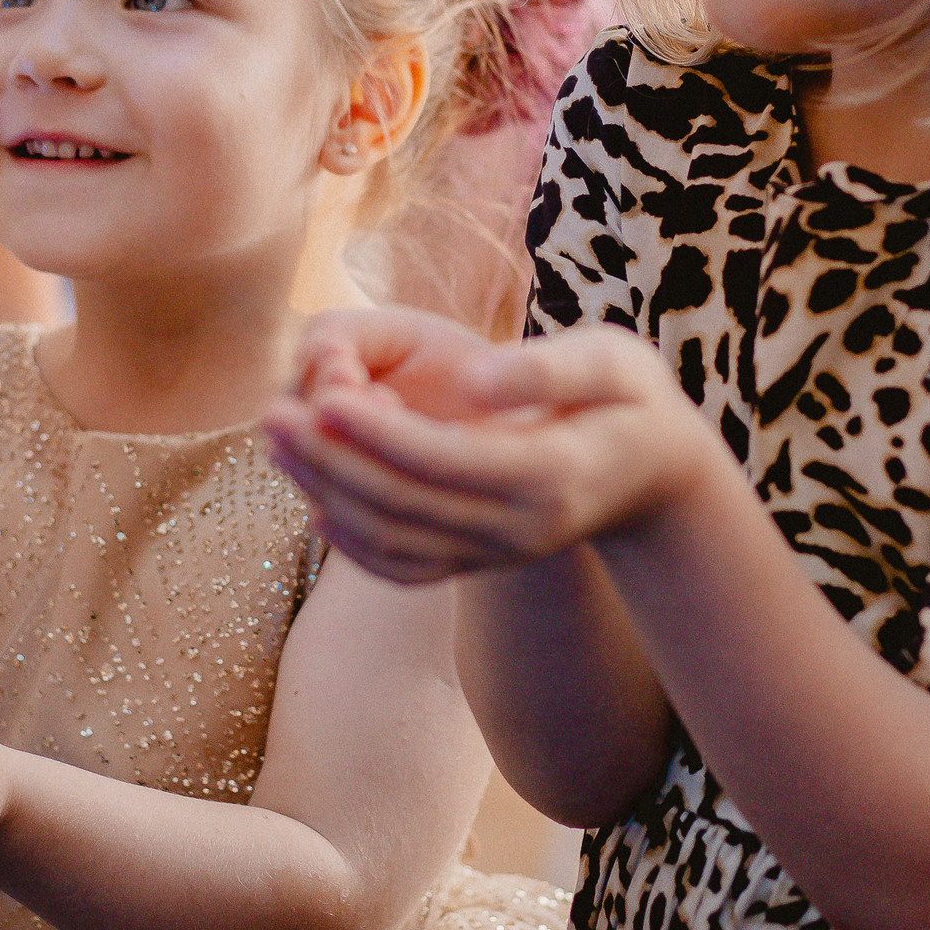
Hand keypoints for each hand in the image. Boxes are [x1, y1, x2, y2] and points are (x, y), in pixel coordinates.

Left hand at [261, 311, 723, 583]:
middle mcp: (519, 528)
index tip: (323, 395)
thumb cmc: (632, 400)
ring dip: (327, 494)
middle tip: (271, 414)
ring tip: (277, 442)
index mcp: (549, 474)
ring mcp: (498, 552)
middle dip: (332, 462)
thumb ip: (547, 369)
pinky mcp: (480, 560)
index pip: (446, 461)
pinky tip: (317, 501)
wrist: (658, 476)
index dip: (380, 434)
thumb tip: (472, 380)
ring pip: (395, 541)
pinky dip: (356, 542)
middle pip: (406, 505)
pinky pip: (406, 566)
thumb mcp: (613, 363)